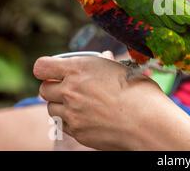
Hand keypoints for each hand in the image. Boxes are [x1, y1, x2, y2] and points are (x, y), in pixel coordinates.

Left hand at [34, 51, 162, 149]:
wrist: (147, 123)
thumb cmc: (140, 92)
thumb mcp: (123, 69)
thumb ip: (106, 64)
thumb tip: (105, 58)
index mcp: (80, 68)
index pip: (42, 67)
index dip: (47, 68)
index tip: (55, 71)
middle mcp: (70, 90)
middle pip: (44, 89)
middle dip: (55, 88)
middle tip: (72, 88)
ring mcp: (71, 113)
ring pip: (51, 108)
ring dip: (62, 105)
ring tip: (83, 104)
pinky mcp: (76, 132)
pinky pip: (63, 125)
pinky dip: (71, 121)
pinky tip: (89, 117)